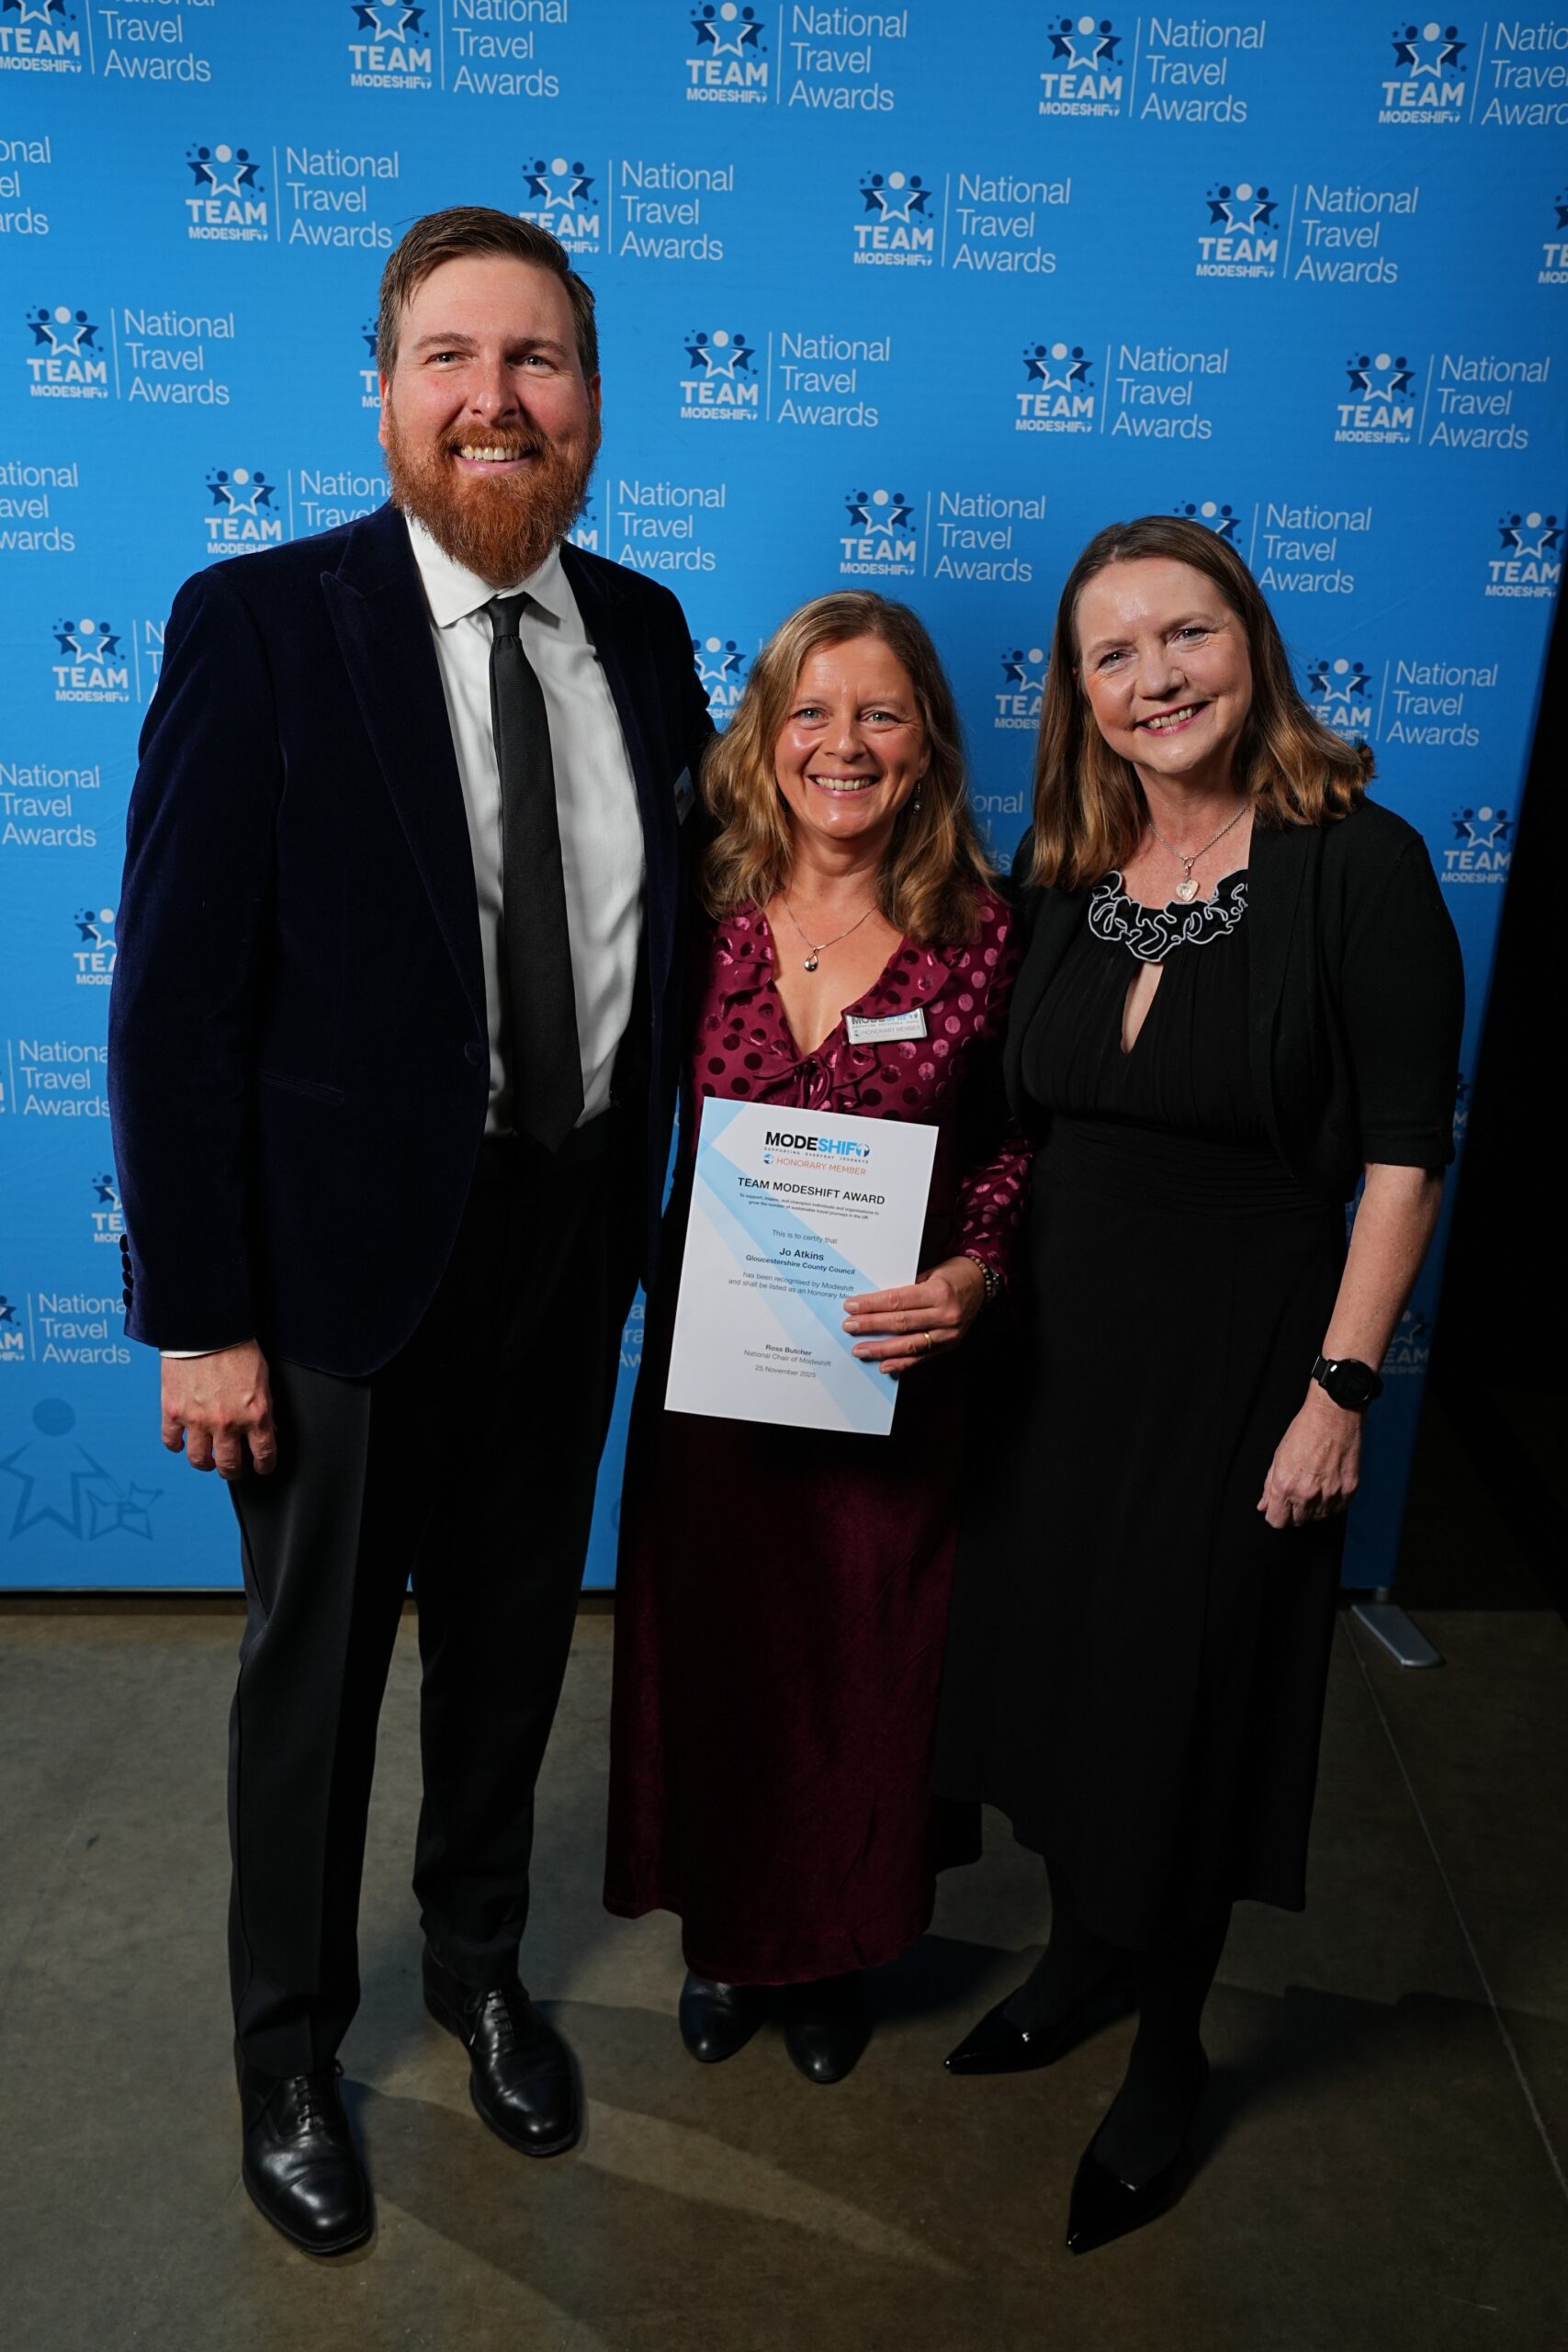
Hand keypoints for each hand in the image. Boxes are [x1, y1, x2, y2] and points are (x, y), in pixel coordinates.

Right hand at [161, 1342, 276, 1479]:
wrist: (205, 1327)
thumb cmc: (236, 1347)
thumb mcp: (263, 1378)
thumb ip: (265, 1407)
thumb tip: (269, 1429)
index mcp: (254, 1414)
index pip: (263, 1454)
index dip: (264, 1465)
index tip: (261, 1467)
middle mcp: (227, 1423)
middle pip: (229, 1465)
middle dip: (234, 1471)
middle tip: (233, 1467)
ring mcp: (197, 1420)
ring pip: (199, 1460)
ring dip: (206, 1463)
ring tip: (208, 1459)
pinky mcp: (173, 1411)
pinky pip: (172, 1442)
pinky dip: (177, 1446)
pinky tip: (182, 1443)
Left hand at [843, 1257, 986, 1377]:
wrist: (981, 1284)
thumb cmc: (952, 1275)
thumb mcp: (929, 1274)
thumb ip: (906, 1290)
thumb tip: (873, 1303)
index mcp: (938, 1292)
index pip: (897, 1301)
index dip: (872, 1305)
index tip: (852, 1306)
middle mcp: (945, 1315)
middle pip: (900, 1323)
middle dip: (871, 1326)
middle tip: (849, 1327)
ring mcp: (948, 1333)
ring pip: (909, 1344)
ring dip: (882, 1349)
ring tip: (861, 1350)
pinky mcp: (949, 1346)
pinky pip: (921, 1357)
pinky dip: (901, 1363)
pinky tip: (884, 1364)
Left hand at [1257, 1383, 1361, 1530]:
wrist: (1334, 1415)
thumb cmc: (1304, 1431)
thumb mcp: (1278, 1457)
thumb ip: (1269, 1486)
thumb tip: (1263, 1505)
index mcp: (1285, 1485)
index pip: (1277, 1521)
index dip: (1276, 1515)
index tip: (1279, 1509)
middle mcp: (1307, 1494)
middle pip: (1298, 1521)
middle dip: (1294, 1511)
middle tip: (1298, 1492)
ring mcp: (1330, 1493)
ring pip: (1319, 1517)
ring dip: (1314, 1507)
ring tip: (1315, 1485)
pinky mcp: (1349, 1489)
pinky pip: (1338, 1508)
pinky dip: (1333, 1502)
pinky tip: (1329, 1485)